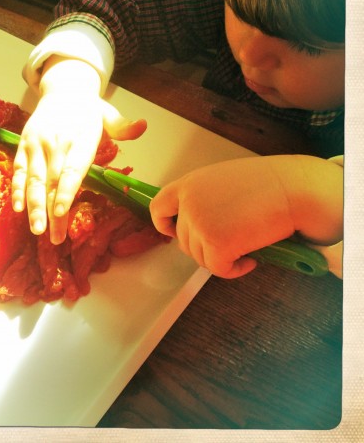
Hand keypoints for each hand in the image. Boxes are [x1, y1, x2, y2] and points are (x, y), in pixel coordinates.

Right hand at [12, 57, 146, 243]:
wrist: (62, 89)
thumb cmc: (88, 109)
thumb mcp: (107, 114)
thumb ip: (123, 126)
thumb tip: (143, 126)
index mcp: (79, 138)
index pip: (71, 169)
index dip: (65, 192)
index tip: (61, 213)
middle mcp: (56, 142)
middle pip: (52, 181)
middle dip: (51, 211)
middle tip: (54, 238)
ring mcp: (37, 144)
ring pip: (33, 179)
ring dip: (33, 206)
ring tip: (37, 231)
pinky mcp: (23, 145)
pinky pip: (19, 170)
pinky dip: (16, 189)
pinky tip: (17, 208)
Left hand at [149, 155, 342, 277]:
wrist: (294, 188)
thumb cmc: (267, 184)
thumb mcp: (222, 181)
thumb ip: (203, 197)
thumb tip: (196, 223)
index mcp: (189, 184)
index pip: (158, 207)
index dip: (165, 224)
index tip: (176, 232)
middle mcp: (188, 202)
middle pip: (183, 240)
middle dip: (205, 247)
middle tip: (231, 243)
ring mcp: (199, 222)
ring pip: (199, 257)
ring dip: (221, 258)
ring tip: (245, 246)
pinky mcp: (215, 243)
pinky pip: (218, 269)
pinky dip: (234, 270)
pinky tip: (251, 259)